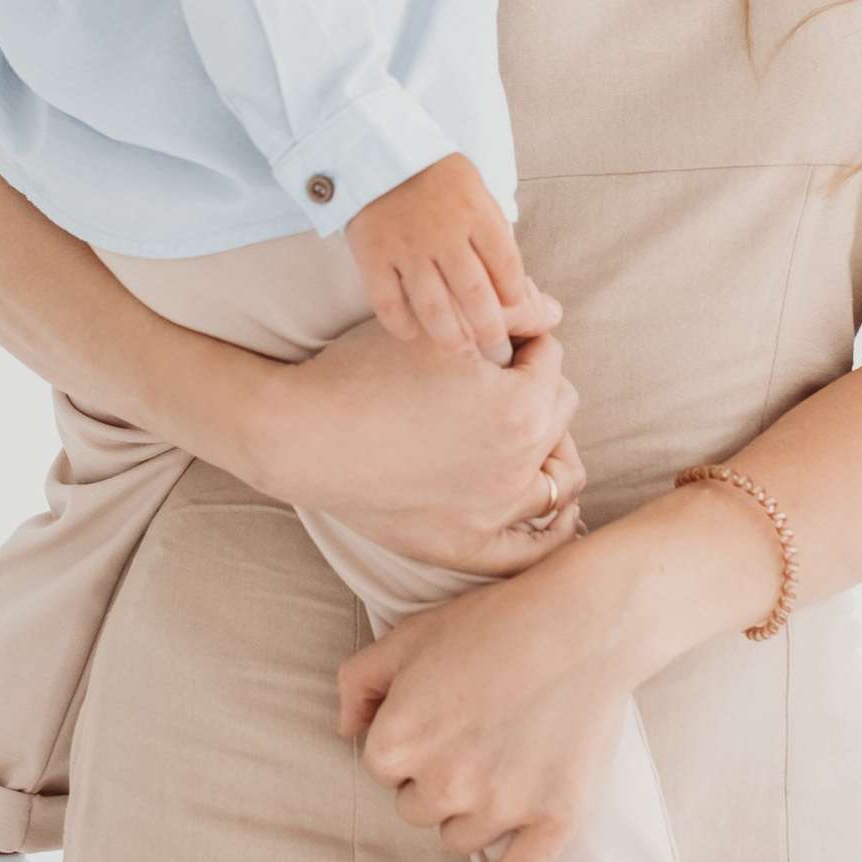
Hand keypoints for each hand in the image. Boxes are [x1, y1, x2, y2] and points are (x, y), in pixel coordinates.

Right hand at [249, 309, 584, 573]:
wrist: (301, 435)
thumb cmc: (362, 373)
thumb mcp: (438, 330)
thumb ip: (509, 312)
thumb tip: (555, 313)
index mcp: (520, 406)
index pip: (551, 359)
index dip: (524, 341)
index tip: (496, 341)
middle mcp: (517, 464)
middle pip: (561, 412)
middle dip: (539, 387)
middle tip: (503, 379)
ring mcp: (494, 512)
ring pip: (560, 477)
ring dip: (552, 449)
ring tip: (529, 434)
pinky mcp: (466, 545)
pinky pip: (533, 549)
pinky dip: (552, 530)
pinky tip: (555, 512)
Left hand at [336, 546, 633, 861]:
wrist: (586, 620)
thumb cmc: (496, 621)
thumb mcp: (409, 634)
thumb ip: (358, 682)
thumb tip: (345, 731)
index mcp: (398, 742)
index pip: (383, 771)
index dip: (410, 745)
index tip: (442, 722)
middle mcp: (443, 783)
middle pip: (419, 810)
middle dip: (438, 781)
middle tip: (475, 739)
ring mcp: (501, 805)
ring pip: (462, 839)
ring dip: (473, 815)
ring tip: (504, 766)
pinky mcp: (554, 819)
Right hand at [344, 155, 530, 357]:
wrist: (377, 150)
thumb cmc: (435, 176)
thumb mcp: (475, 189)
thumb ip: (493, 231)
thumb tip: (517, 283)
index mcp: (475, 211)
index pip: (505, 264)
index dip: (513, 294)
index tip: (514, 310)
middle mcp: (443, 231)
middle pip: (474, 292)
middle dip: (489, 327)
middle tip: (494, 346)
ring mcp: (406, 245)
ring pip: (433, 305)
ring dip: (449, 336)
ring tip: (459, 351)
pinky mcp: (373, 253)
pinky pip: (387, 299)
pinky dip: (400, 323)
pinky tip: (411, 335)